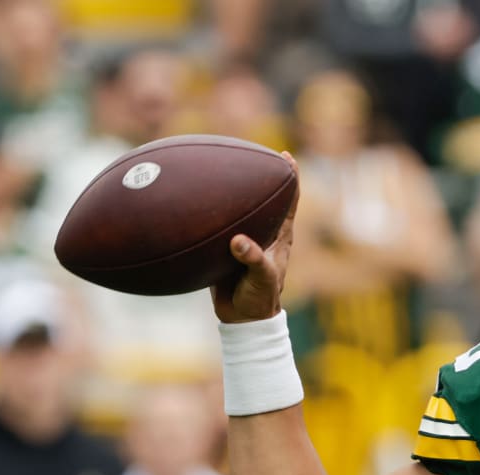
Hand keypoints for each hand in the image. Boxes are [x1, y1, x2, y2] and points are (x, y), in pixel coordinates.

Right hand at [212, 152, 299, 322]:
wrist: (243, 319)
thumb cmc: (260, 299)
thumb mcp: (261, 279)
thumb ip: (253, 260)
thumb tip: (238, 241)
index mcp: (278, 236)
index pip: (288, 201)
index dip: (290, 178)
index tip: (286, 156)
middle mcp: (262, 233)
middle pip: (264, 198)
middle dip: (259, 175)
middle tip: (250, 151)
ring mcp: (244, 240)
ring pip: (239, 209)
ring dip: (231, 192)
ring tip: (217, 168)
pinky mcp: (224, 249)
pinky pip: (217, 225)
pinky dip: (207, 214)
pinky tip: (189, 203)